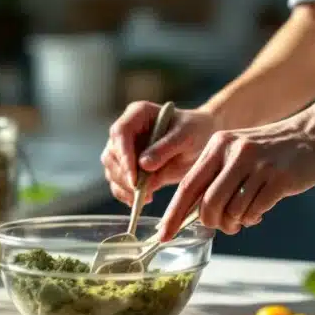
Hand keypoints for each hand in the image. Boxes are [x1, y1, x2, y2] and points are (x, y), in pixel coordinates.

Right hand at [101, 102, 217, 205]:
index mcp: (137, 114)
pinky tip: (142, 200)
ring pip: (112, 170)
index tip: (134, 178)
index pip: (120, 133)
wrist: (202, 140)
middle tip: (141, 192)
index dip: (124, 156)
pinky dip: (126, 194)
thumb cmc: (195, 130)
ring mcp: (124, 149)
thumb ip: (166, 148)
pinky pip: (118, 183)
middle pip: (111, 154)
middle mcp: (126, 130)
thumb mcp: (187, 136)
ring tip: (146, 197)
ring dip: (124, 187)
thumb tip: (143, 165)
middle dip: (124, 176)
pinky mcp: (128, 167)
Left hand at [158, 114, 314, 238]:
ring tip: (244, 217)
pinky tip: (259, 212)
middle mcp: (234, 152)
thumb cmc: (271, 151)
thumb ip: (215, 177)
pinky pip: (254, 211)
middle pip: (207, 203)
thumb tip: (194, 215)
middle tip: (222, 226)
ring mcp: (258, 164)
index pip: (188, 185)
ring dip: (235, 223)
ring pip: (231, 211)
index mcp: (218, 145)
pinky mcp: (279, 178)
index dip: (173, 215)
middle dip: (211, 223)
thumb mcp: (237, 152)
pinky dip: (252, 218)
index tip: (163, 236)